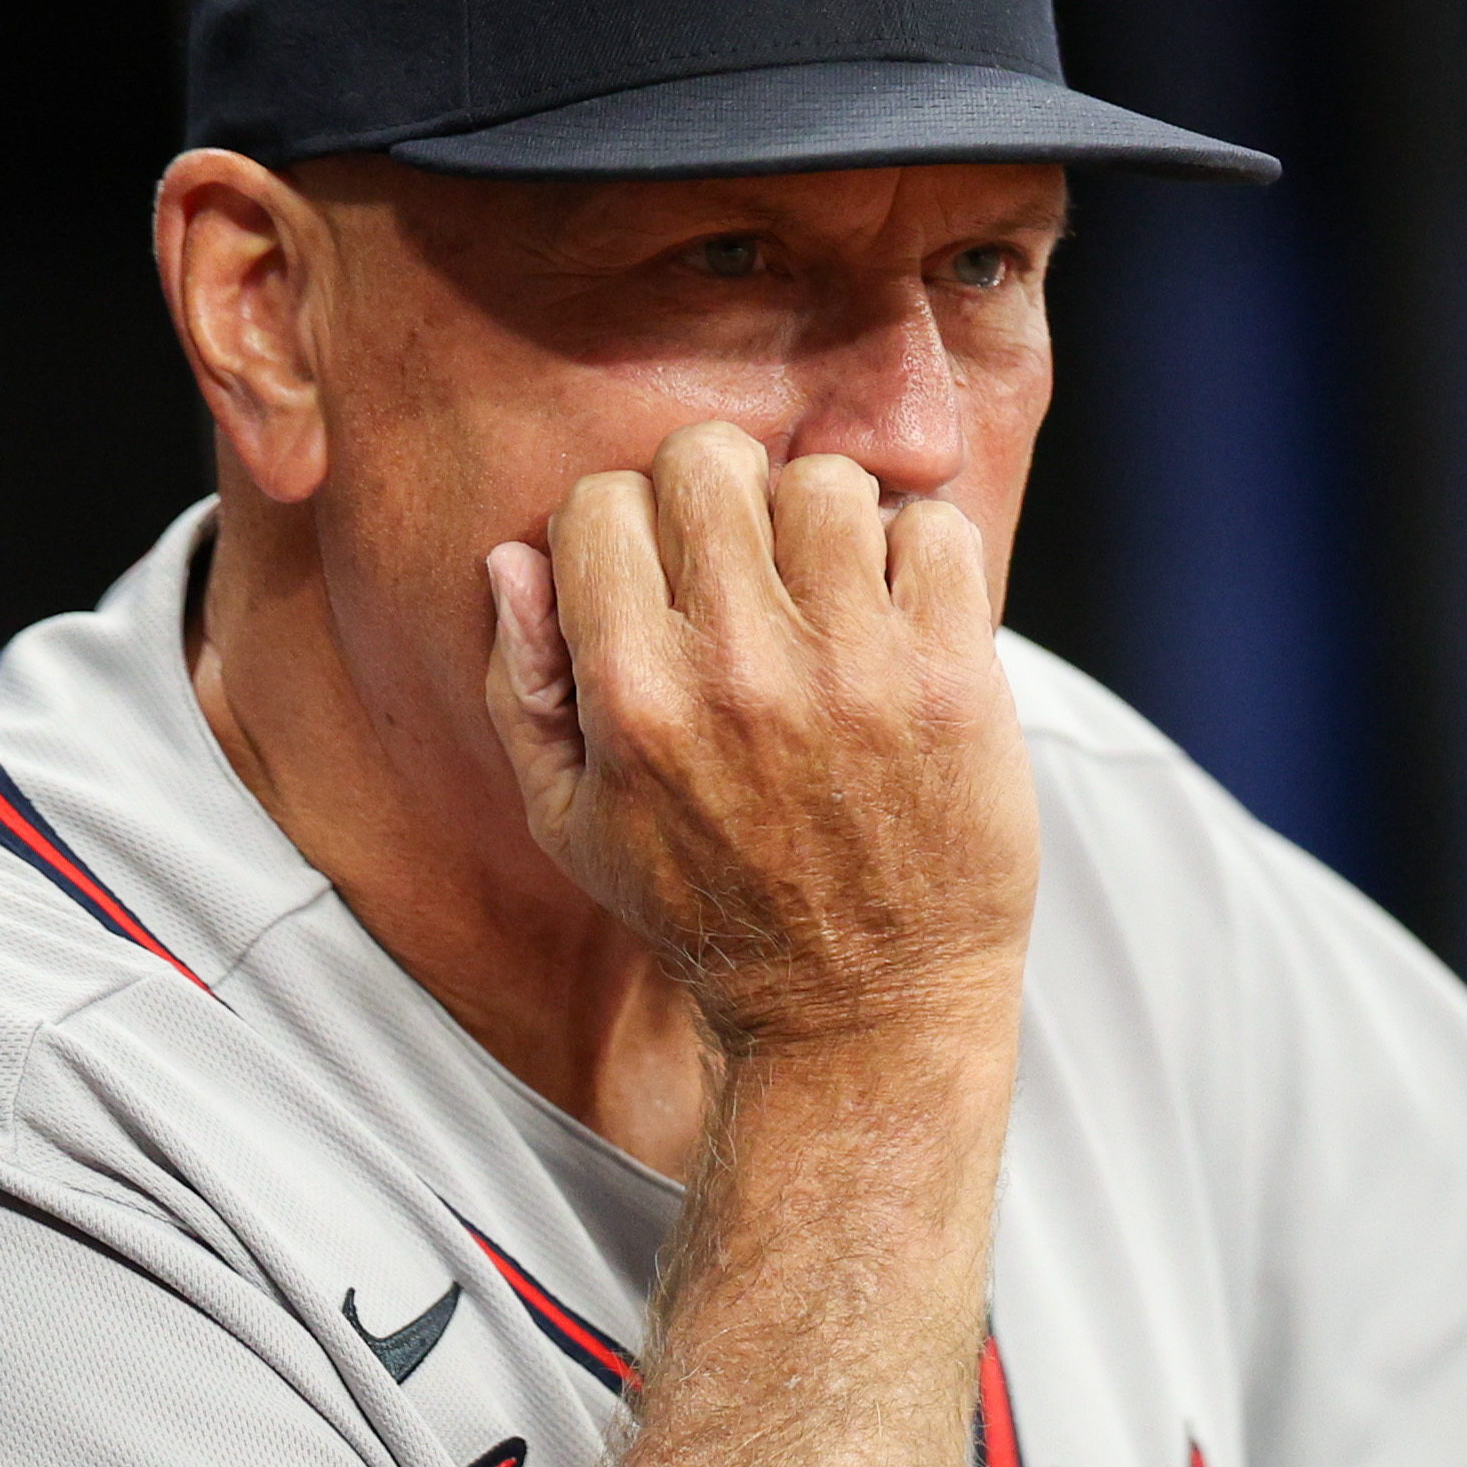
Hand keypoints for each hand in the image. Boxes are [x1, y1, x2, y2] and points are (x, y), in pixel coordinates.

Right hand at [479, 420, 1038, 1052]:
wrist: (860, 1006)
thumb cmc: (707, 911)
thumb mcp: (571, 825)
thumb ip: (523, 686)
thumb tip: (512, 558)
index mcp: (634, 698)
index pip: (602, 502)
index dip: (625, 526)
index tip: (658, 577)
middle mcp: (740, 669)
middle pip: (709, 460)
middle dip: (719, 496)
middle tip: (745, 563)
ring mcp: (856, 668)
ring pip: (827, 478)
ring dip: (825, 518)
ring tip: (829, 588)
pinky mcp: (954, 677)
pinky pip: (934, 528)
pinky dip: (920, 554)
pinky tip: (900, 615)